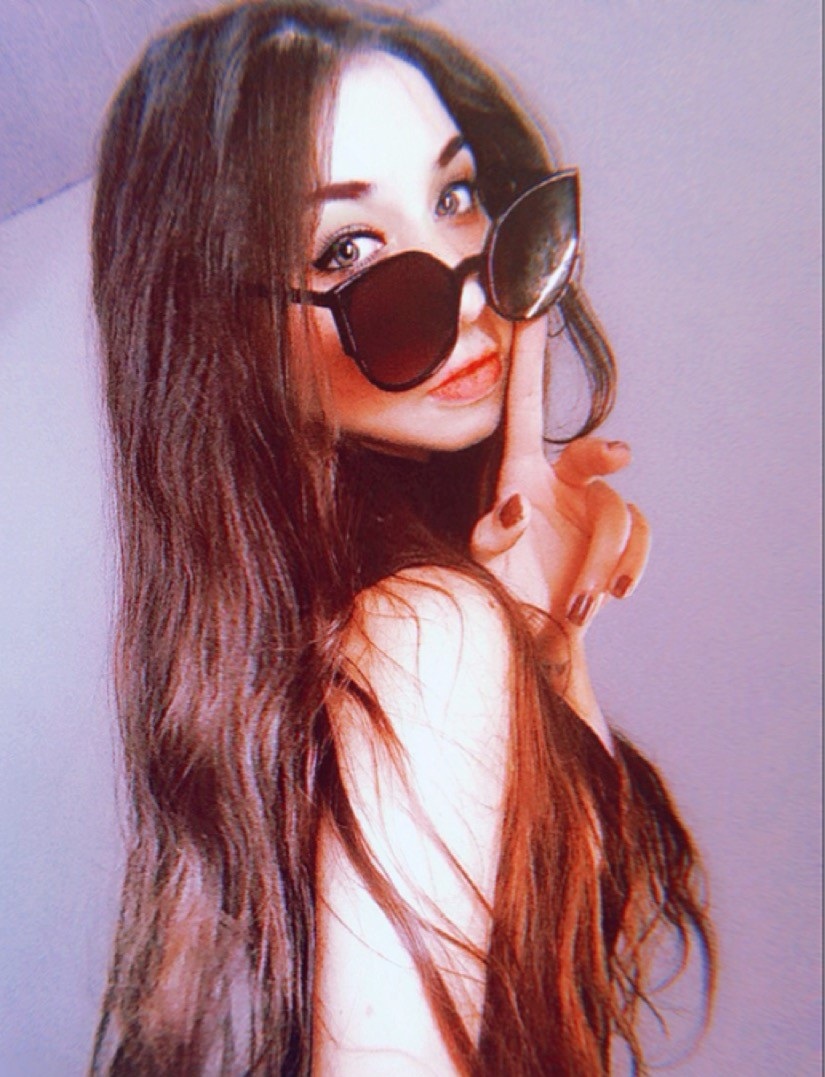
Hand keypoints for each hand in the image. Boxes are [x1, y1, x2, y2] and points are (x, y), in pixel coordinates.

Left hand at [470, 317, 650, 637]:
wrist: (538, 635)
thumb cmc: (503, 591)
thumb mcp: (485, 563)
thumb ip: (492, 535)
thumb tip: (519, 505)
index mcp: (520, 472)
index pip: (524, 404)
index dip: (528, 355)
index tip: (528, 305)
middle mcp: (560, 481)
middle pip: (592, 451)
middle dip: (604, 454)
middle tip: (617, 458)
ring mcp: (592, 507)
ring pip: (618, 511)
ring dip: (602, 558)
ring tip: (579, 600)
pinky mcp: (620, 536)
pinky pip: (641, 534)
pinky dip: (629, 565)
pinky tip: (610, 593)